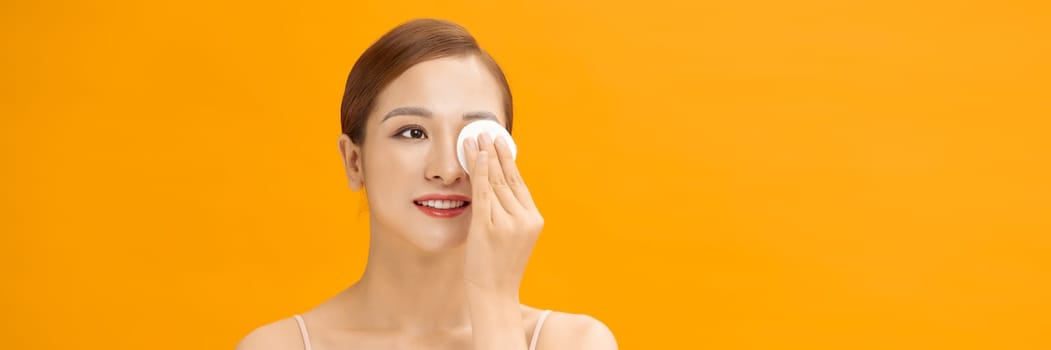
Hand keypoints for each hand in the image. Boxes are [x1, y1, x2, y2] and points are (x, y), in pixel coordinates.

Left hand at [462, 132, 543, 294]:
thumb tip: (494, 185)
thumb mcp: (512, 238)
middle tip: (486, 131)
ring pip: (494, 182)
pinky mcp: (489, 227)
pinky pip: (483, 192)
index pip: (519, 183)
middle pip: (508, 178)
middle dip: (496, 152)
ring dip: (484, 156)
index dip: (508, 160)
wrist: (494, 293)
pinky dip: (478, 171)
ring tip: (475, 137)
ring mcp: (507, 223)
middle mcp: (524, 219)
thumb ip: (508, 214)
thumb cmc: (498, 267)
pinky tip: (474, 156)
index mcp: (534, 220)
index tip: (500, 142)